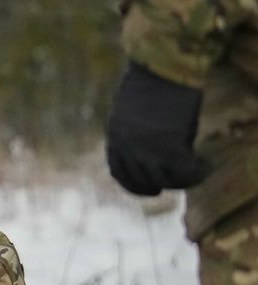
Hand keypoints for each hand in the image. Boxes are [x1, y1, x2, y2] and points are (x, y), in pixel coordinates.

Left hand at [106, 62, 207, 195]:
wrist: (164, 62)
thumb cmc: (153, 80)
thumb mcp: (137, 113)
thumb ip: (141, 137)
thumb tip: (161, 159)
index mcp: (115, 139)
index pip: (120, 173)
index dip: (136, 184)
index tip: (151, 185)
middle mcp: (127, 150)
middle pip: (142, 182)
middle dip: (161, 184)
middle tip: (178, 178)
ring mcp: (147, 149)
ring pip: (165, 181)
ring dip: (182, 181)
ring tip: (198, 170)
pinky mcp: (170, 145)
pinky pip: (185, 172)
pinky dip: (197, 173)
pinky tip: (207, 164)